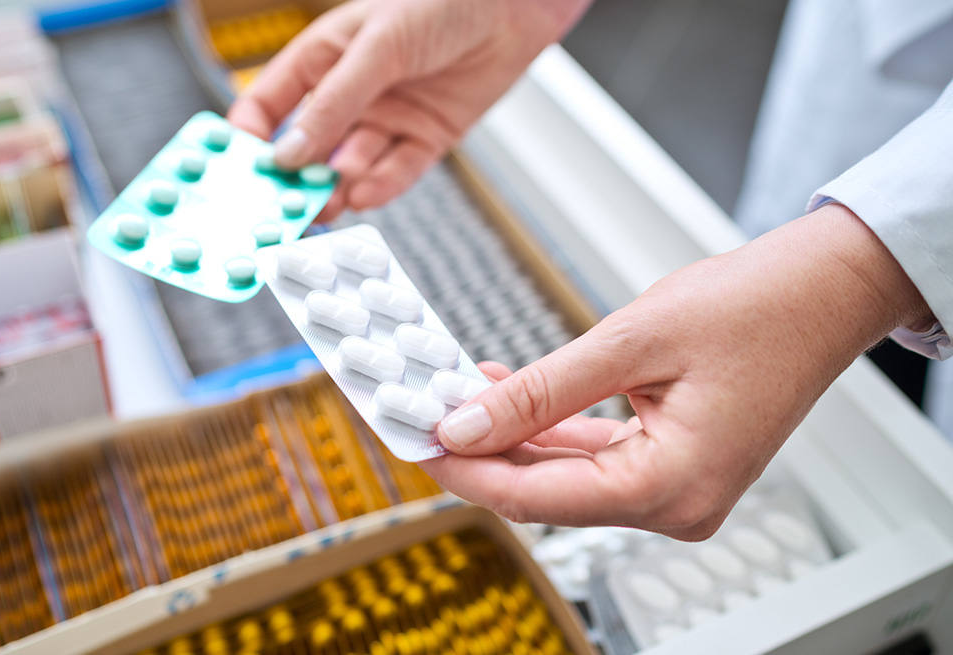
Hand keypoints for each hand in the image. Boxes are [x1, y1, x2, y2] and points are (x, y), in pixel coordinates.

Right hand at [228, 0, 588, 219]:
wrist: (514, 5)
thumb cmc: (440, 1)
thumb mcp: (377, 47)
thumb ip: (334, 103)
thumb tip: (287, 153)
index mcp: (321, 59)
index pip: (268, 105)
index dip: (250, 139)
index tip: (239, 171)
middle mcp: (349, 94)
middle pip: (307, 147)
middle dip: (293, 179)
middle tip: (281, 208)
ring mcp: (386, 119)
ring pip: (349, 167)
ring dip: (334, 189)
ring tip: (322, 207)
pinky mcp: (424, 139)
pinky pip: (395, 172)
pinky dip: (380, 187)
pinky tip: (364, 196)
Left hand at [420, 205, 932, 539]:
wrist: (822, 290)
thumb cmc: (754, 308)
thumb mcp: (628, 343)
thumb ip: (540, 393)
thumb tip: (468, 425)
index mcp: (672, 488)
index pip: (536, 498)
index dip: (466, 470)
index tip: (417, 440)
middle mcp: (676, 505)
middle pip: (546, 493)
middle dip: (482, 451)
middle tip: (426, 412)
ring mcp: (677, 489)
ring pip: (564, 475)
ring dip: (510, 436)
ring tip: (458, 392)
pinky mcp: (673, 465)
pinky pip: (592, 457)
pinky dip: (548, 427)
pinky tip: (506, 393)